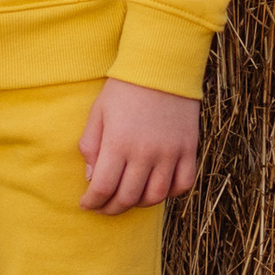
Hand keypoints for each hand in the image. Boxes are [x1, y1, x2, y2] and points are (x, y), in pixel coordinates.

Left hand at [78, 81, 199, 213]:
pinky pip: (183, 184)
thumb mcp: (98, 113)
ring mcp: (170, 152)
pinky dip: (169, 193)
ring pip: (155, 196)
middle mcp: (146, 152)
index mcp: (119, 143)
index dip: (92, 202)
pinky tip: (156, 187)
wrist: (162, 66)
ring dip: (138, 204)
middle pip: (128, 198)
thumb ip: (90, 146)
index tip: (86, 203)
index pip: (102, 188)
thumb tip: (91, 178)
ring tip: (128, 198)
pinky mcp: (189, 149)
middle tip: (103, 207)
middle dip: (111, 208)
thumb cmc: (124, 89)